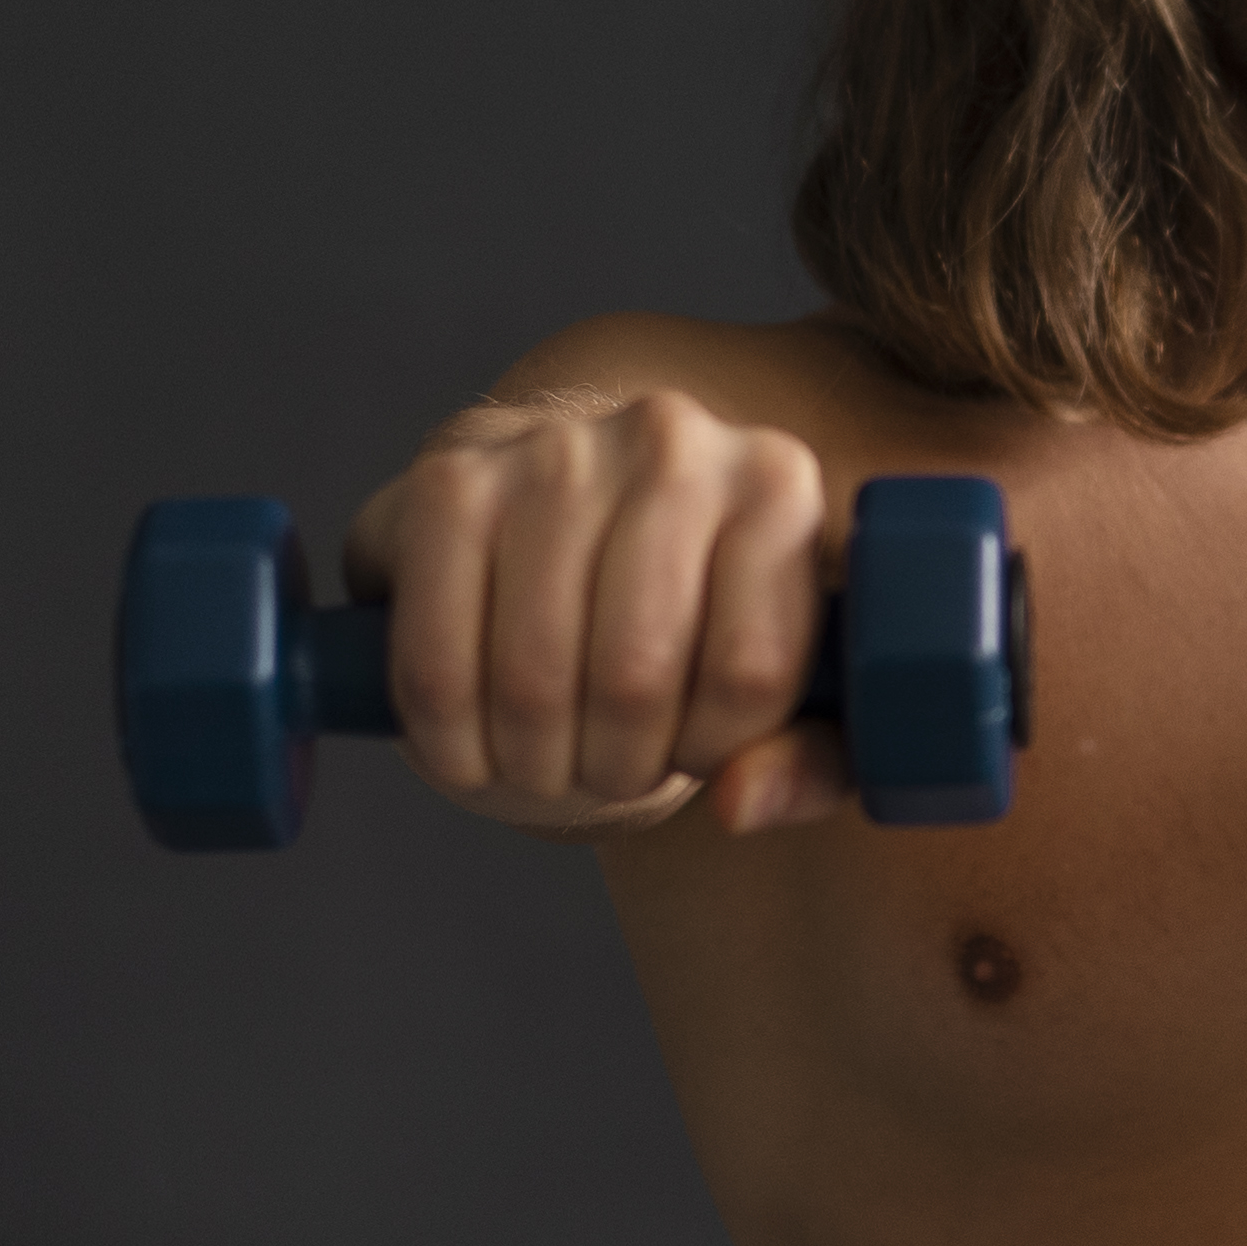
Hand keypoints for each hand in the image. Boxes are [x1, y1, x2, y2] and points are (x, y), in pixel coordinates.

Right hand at [342, 389, 853, 835]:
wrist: (570, 527)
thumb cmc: (692, 620)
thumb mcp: (781, 695)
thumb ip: (808, 762)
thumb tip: (740, 803)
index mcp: (778, 486)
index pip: (749, 673)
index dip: (710, 751)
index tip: (691, 755)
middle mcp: (673, 442)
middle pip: (634, 678)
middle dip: (611, 767)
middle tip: (605, 772)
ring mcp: (553, 450)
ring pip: (533, 677)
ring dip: (531, 761)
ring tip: (546, 759)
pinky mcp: (450, 480)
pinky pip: (439, 659)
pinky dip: (448, 736)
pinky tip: (469, 746)